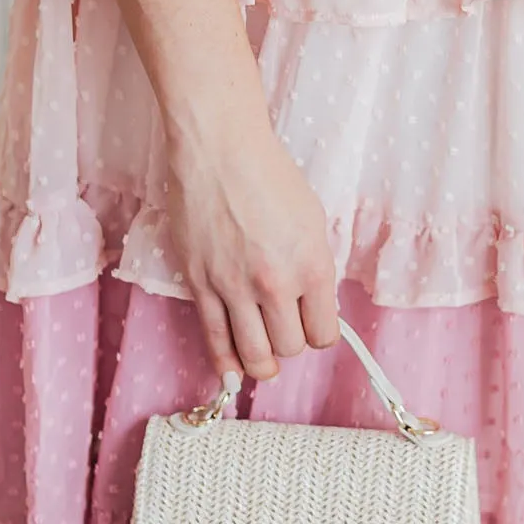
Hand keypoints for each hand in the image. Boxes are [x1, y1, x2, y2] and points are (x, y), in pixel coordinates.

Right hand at [165, 121, 340, 384]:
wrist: (220, 151)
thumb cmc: (270, 176)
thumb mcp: (313, 221)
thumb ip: (314, 267)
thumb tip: (312, 304)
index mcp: (312, 267)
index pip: (323, 334)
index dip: (320, 335)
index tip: (314, 328)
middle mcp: (275, 284)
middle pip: (289, 347)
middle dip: (290, 344)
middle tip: (285, 331)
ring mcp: (234, 288)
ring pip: (253, 354)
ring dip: (261, 363)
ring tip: (263, 362)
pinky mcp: (200, 285)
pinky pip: (214, 339)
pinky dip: (224, 362)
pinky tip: (231, 371)